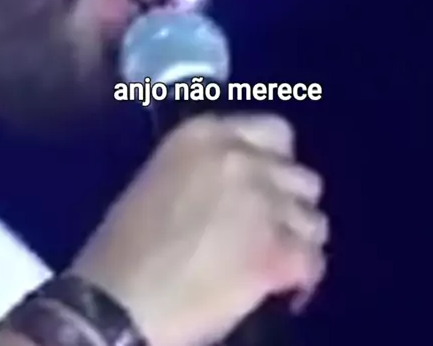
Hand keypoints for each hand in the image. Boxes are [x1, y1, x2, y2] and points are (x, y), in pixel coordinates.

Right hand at [71, 114, 327, 345]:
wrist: (118, 301)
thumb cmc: (124, 247)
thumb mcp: (162, 178)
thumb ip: (208, 169)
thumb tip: (241, 184)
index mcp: (206, 133)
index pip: (276, 131)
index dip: (277, 163)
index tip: (266, 185)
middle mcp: (242, 157)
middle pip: (301, 175)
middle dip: (290, 203)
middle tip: (270, 228)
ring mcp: (264, 202)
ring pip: (314, 219)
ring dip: (298, 240)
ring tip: (275, 262)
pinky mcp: (278, 250)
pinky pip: (314, 261)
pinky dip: (302, 279)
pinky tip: (283, 291)